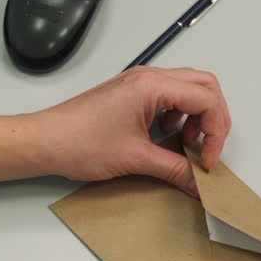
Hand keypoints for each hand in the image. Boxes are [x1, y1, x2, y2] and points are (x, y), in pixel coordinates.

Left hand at [26, 67, 231, 196]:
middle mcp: (148, 77)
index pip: (207, 99)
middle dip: (213, 119)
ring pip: (188, 88)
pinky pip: (168, 95)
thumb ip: (175, 169)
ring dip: (195, 116)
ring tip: (184, 143)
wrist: (44, 140)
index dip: (216, 132)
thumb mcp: (135, 159)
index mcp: (152, 86)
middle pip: (204, 86)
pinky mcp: (129, 92)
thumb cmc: (79, 142)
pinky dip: (178, 114)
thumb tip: (199, 183)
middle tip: (206, 149)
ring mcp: (138, 82)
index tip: (207, 160)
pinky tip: (165, 135)